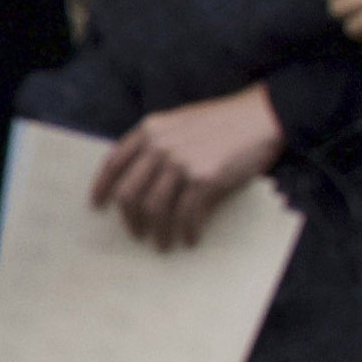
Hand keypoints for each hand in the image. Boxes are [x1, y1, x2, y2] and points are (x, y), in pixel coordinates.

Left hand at [93, 86, 286, 251]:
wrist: (264, 116)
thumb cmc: (225, 122)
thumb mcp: (182, 123)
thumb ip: (159, 145)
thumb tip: (142, 186)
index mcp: (150, 130)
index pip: (113, 162)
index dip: (102, 187)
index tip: (97, 206)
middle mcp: (160, 145)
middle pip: (129, 192)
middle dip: (129, 218)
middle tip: (135, 233)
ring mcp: (180, 162)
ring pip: (154, 208)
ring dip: (157, 232)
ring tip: (162, 245)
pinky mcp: (204, 178)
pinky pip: (186, 214)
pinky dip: (186, 231)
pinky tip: (190, 239)